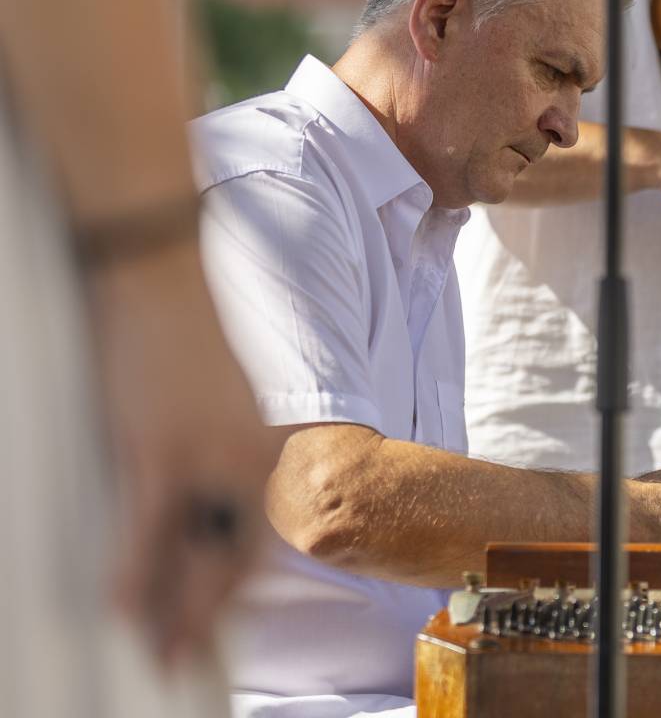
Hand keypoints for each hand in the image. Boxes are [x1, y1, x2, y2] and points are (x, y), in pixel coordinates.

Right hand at [89, 240, 279, 667]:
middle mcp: (253, 457)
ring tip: (162, 654)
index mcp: (270, 442)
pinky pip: (151, 529)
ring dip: (176, 612)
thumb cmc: (190, 326)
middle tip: (190, 656)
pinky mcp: (162, 449)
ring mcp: (209, 457)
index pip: (266, 530)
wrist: (166, 270)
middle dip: (211, 613)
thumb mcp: (226, 394)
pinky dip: (138, 574)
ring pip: (195, 555)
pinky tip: (124, 610)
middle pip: (237, 556)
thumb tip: (201, 488)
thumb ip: (224, 444)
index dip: (241, 582)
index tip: (225, 620)